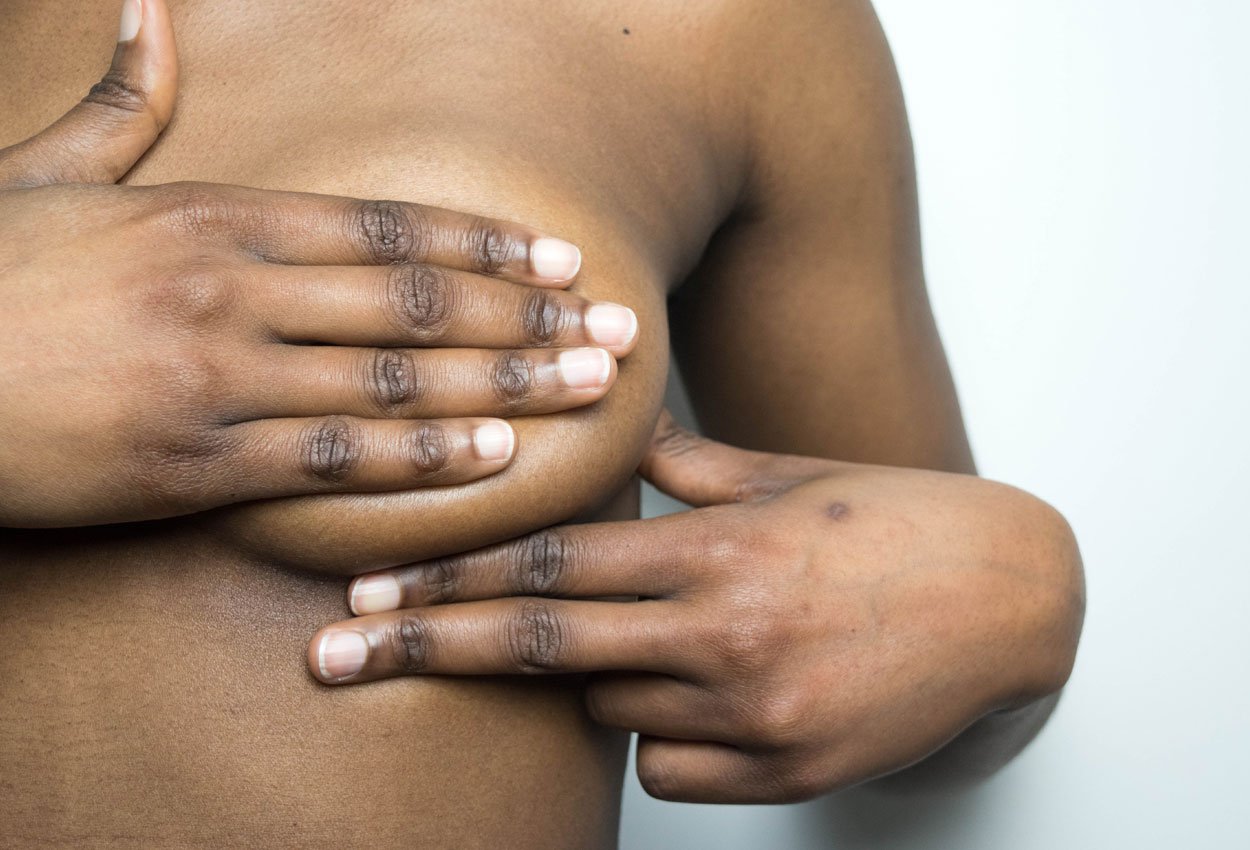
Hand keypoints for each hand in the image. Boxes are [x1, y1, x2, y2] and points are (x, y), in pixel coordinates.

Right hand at [0, 0, 637, 527]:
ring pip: (396, 376)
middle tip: (617, 331)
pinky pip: (333, 457)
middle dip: (531, 314)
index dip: (489, 244)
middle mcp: (232, 288)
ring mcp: (217, 375)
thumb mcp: (43, 173)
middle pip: (417, 298)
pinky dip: (420, 456)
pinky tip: (493, 454)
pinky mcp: (193, 462)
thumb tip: (147, 10)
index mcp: (212, 213)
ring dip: (507, 382)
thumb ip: (120, 101)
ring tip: (590, 388)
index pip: (387, 226)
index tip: (564, 260)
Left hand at [307, 412, 1083, 802]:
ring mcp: (754, 716)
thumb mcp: (787, 474)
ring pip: (609, 709)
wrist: (1013, 600)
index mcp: (717, 550)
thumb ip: (688, 468)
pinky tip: (716, 695)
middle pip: (542, 646)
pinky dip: (665, 734)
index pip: (552, 563)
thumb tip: (611, 445)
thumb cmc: (894, 521)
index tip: (371, 586)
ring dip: (596, 677)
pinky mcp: (786, 774)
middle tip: (333, 657)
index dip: (451, 573)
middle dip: (427, 646)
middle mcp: (724, 636)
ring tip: (660, 638)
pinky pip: (671, 766)